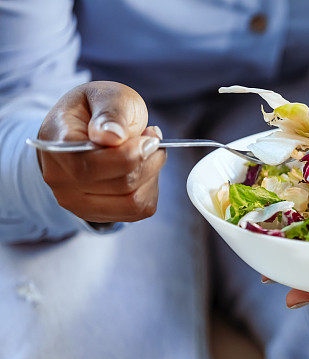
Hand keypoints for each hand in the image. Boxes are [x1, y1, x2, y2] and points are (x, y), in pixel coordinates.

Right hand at [36, 81, 165, 222]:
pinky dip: (149, 189)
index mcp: (57, 146)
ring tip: (146, 152)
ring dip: (152, 175)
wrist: (80, 129)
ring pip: (134, 202)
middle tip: (152, 138)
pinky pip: (138, 210)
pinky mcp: (97, 214)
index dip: (132, 154)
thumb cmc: (95, 110)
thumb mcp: (106, 96)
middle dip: (149, 159)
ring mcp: (76, 202)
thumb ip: (110, 113)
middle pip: (123, 184)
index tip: (151, 136)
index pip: (94, 165)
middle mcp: (61, 180)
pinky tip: (141, 169)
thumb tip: (111, 137)